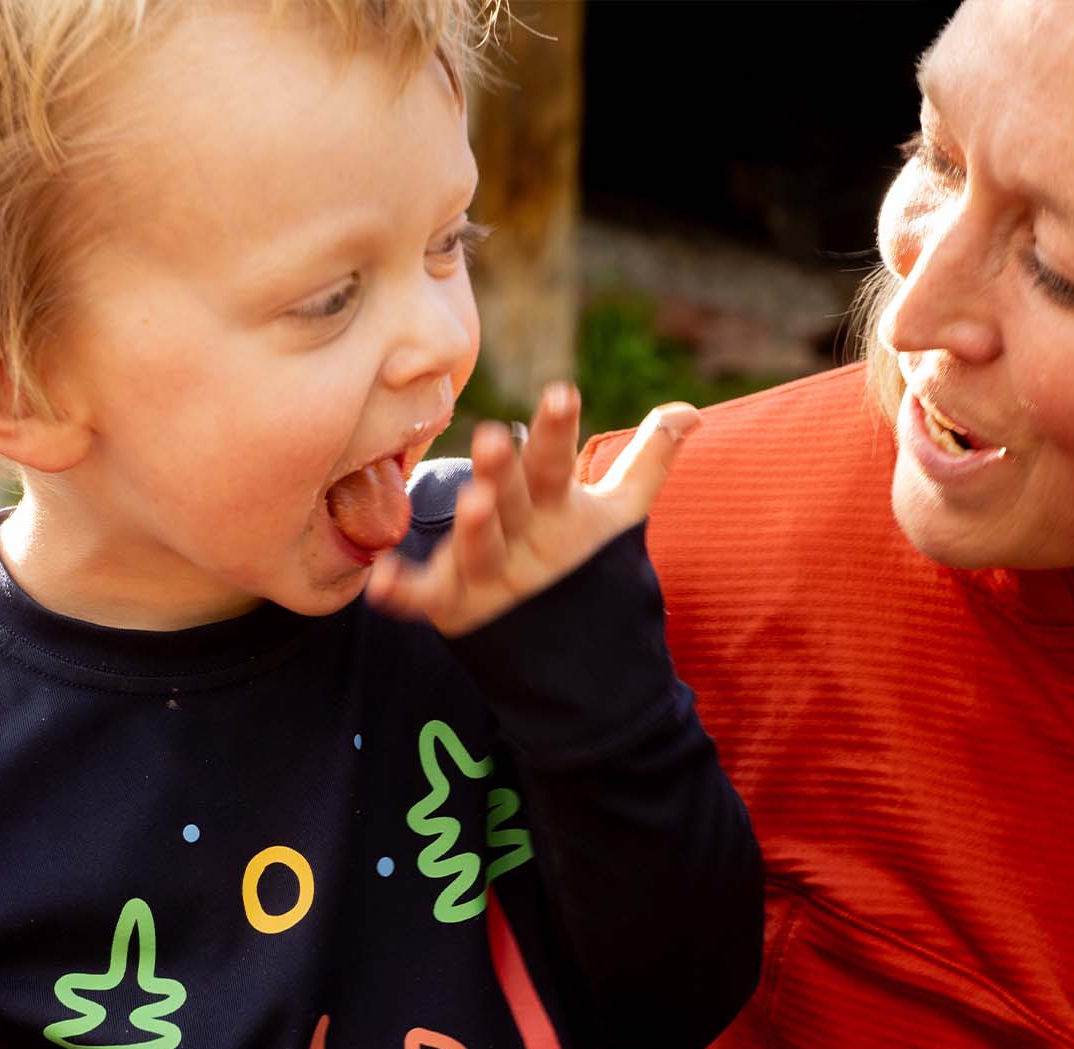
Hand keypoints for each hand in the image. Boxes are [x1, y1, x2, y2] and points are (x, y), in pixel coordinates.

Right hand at [365, 384, 699, 635]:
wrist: (552, 629)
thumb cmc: (576, 554)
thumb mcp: (617, 511)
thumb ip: (647, 461)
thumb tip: (692, 411)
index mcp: (550, 500)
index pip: (556, 462)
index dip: (559, 431)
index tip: (564, 393)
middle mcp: (512, 525)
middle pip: (509, 496)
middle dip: (502, 469)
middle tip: (498, 434)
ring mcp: (482, 564)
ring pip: (477, 544)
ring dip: (471, 526)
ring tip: (473, 500)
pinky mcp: (454, 604)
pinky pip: (424, 598)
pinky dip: (401, 592)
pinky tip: (382, 582)